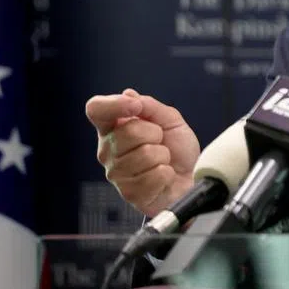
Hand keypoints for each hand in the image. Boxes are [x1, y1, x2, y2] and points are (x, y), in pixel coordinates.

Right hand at [85, 88, 200, 216]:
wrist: (191, 177)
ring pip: (145, 154)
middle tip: (160, 143)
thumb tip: (129, 95)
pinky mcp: (129, 193)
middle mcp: (108, 150)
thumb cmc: (178, 149)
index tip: (136, 106)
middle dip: (155, 134)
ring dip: (163, 156)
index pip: (96, 109)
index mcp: (113, 128)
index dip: (114, 104)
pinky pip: (154, 175)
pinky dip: (167, 174)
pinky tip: (163, 177)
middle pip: (129, 131)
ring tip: (162, 161)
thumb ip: (150, 106)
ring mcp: (116, 174)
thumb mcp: (170, 120)